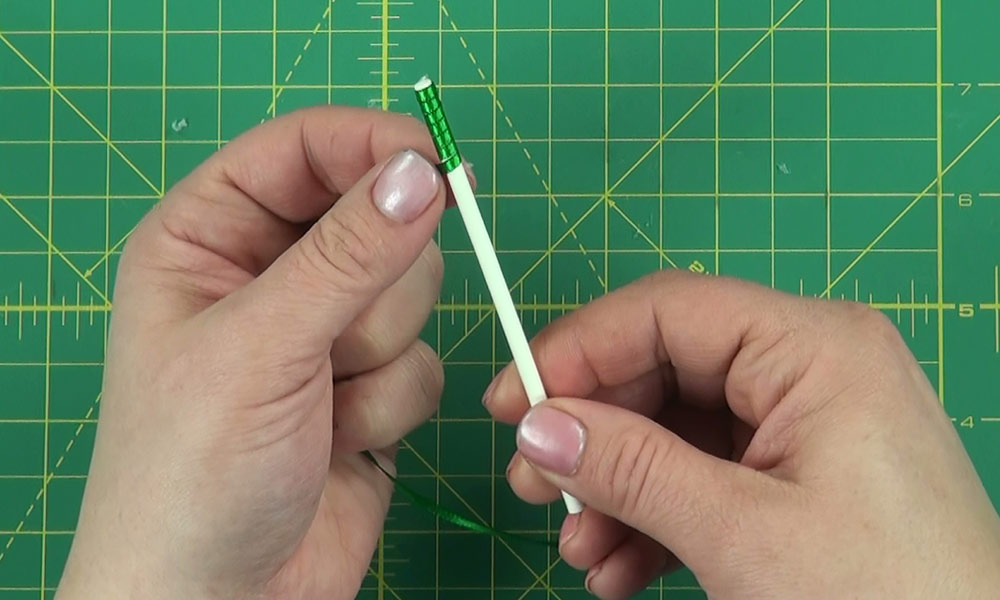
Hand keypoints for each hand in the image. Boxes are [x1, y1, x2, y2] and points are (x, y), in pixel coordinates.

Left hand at [57, 108, 452, 598]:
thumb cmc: (193, 474)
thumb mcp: (259, 348)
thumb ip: (347, 254)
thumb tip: (422, 171)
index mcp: (208, 237)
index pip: (300, 149)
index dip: (369, 144)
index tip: (438, 163)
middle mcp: (270, 275)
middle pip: (375, 216)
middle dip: (372, 284)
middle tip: (334, 338)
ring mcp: (325, 333)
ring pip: (412, 292)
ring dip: (378, 355)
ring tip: (323, 403)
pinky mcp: (374, 388)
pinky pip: (425, 360)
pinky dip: (393, 404)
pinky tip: (341, 441)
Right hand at [484, 271, 999, 598]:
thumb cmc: (883, 599)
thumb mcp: (741, 533)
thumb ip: (632, 470)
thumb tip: (538, 427)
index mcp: (814, 346)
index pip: (668, 310)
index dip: (578, 349)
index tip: (510, 404)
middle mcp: (809, 367)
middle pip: (665, 371)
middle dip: (595, 435)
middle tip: (531, 487)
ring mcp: (805, 424)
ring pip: (676, 431)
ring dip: (617, 489)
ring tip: (580, 552)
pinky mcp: (799, 477)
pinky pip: (704, 475)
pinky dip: (654, 518)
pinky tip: (621, 570)